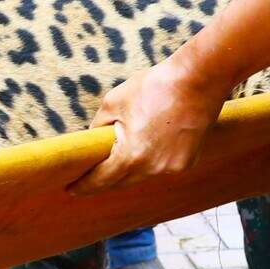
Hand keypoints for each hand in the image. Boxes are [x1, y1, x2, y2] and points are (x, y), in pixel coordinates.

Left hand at [73, 54, 235, 193]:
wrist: (198, 79)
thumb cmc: (154, 87)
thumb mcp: (113, 102)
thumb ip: (98, 126)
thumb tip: (93, 141)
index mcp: (131, 156)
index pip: (101, 180)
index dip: (84, 185)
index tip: (71, 189)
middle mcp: (153, 168)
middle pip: (122, 182)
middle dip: (106, 180)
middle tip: (89, 176)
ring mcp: (173, 168)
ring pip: (144, 174)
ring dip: (131, 168)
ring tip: (120, 157)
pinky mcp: (188, 162)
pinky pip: (162, 167)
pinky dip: (153, 160)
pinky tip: (150, 145)